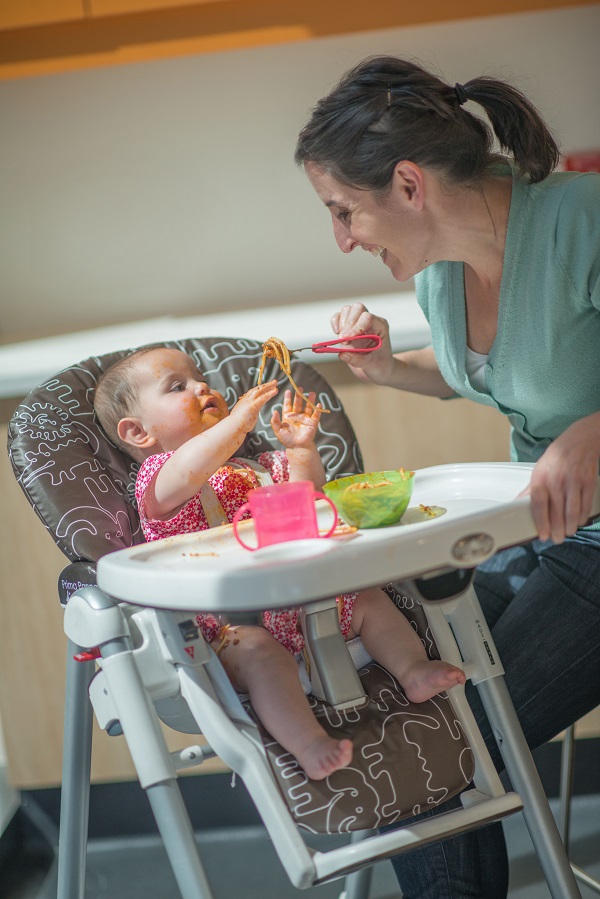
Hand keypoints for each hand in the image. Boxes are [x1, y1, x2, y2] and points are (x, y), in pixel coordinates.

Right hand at [229, 380, 277, 432]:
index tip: (264, 386)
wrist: (233, 426)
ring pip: (260, 391)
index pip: (252, 393)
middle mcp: (246, 400)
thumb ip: (245, 411)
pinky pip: (263, 398)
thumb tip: (248, 412)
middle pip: (256, 389)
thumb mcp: (241, 415)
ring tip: (275, 383)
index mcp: (243, 402)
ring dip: (268, 386)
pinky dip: (269, 394)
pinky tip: (275, 391)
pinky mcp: (253, 406)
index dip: (259, 389)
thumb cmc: (237, 424)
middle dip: (265, 385)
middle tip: (273, 382)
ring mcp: (249, 402)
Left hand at [270, 389, 321, 448]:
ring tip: (312, 393)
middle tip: (299, 388)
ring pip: (308, 407)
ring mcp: (305, 418)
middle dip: (299, 396)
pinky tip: (318, 404)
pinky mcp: (312, 423)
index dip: (288, 398)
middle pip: (298, 403)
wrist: (297, 447)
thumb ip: (275, 421)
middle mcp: (297, 415)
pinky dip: (318, 410)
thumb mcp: (278, 430)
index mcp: (288, 416)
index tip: (288, 391)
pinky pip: (316, 415)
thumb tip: (274, 411)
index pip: (288, 404)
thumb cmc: (286, 439)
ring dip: (310, 400)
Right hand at [330, 302, 395, 384]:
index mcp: (380, 327)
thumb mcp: (371, 366)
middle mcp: (370, 321)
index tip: (347, 339)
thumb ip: (356, 360)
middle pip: (357, 308)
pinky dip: (335, 322)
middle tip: (344, 340)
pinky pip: (339, 316)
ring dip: (342, 323)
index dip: (356, 326)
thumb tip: (341, 354)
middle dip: (348, 323)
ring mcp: (359, 322)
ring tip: (342, 339)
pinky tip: (336, 333)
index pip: (368, 318)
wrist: (378, 369)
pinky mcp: (348, 326)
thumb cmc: (379, 366)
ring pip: (347, 310)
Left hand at [526, 412, 599, 542]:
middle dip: (557, 529)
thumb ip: (530, 489)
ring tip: (567, 533)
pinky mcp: (588, 481)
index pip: (539, 505)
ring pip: (572, 511)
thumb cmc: (557, 456)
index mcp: (541, 477)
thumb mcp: (538, 469)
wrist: (580, 440)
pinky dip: (582, 516)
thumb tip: (516, 503)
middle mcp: (556, 479)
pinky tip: (578, 522)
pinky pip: (585, 504)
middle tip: (556, 539)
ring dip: (570, 526)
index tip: (543, 535)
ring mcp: (574, 481)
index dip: (541, 522)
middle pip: (556, 511)